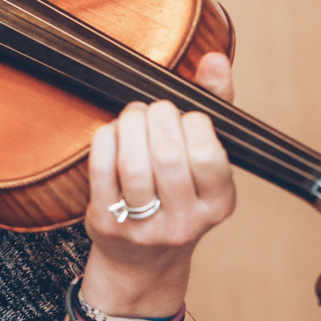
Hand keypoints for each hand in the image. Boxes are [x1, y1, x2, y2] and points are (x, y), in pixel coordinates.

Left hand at [79, 52, 235, 314]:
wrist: (143, 261)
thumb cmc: (177, 192)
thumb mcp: (205, 159)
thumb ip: (214, 104)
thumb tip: (215, 59)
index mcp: (219, 203)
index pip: (209, 156)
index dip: (192, 124)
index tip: (183, 115)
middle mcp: (186, 221)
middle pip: (168, 157)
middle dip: (156, 119)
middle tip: (150, 110)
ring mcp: (145, 226)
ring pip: (133, 166)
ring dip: (128, 127)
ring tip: (131, 117)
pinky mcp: (109, 223)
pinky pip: (101, 172)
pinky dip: (104, 140)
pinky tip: (110, 132)